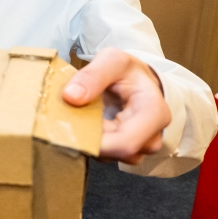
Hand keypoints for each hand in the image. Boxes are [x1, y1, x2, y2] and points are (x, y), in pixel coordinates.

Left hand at [61, 47, 170, 164]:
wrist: (136, 79)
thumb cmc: (127, 70)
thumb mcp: (112, 60)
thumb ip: (92, 75)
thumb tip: (71, 97)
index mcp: (154, 112)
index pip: (127, 142)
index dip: (96, 142)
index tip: (69, 130)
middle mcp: (152, 135)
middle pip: (117, 153)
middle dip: (88, 141)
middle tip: (65, 123)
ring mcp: (140, 146)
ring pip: (110, 157)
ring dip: (88, 142)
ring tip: (75, 119)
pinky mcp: (126, 150)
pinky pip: (105, 154)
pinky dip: (89, 142)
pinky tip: (80, 125)